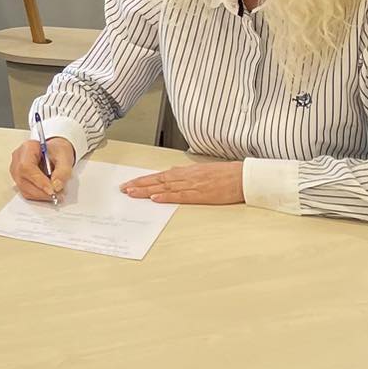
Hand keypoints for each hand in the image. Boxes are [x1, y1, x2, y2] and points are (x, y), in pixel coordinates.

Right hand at [10, 137, 74, 202]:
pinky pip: (26, 192)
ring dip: (41, 195)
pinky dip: (38, 196)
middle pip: (23, 180)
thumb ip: (63, 171)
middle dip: (41, 191)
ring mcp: (16, 170)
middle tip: (58, 194)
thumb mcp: (65, 158)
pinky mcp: (18, 180)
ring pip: (24, 189)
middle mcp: (18, 159)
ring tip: (56, 193)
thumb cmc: (57, 152)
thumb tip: (56, 186)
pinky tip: (48, 193)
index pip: (26, 166)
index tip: (52, 190)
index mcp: (28, 148)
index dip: (38, 181)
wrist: (55, 153)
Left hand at [121, 161, 244, 205]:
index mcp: (187, 171)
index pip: (160, 175)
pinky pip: (181, 196)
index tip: (130, 183)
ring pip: (165, 187)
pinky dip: (167, 197)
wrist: (243, 177)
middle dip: (140, 185)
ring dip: (147, 190)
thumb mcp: (202, 170)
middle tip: (124, 189)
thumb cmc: (225, 174)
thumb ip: (186, 172)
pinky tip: (156, 198)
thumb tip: (172, 172)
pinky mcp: (201, 194)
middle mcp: (187, 176)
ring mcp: (193, 185)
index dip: (144, 179)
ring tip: (133, 193)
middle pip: (158, 181)